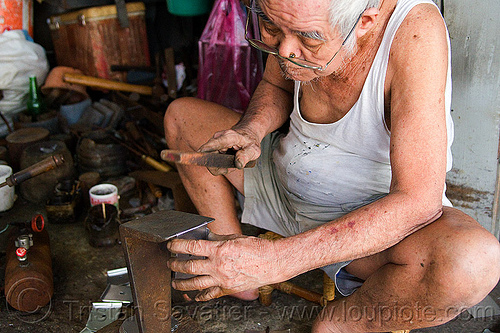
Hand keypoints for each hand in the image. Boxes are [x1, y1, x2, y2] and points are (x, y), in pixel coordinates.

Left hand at [167, 234, 285, 300]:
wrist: (272, 262)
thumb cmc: (256, 248)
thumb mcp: (234, 238)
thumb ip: (217, 239)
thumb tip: (204, 238)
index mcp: (219, 250)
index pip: (192, 247)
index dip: (178, 246)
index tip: (171, 246)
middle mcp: (218, 266)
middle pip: (189, 266)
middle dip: (175, 264)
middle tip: (170, 263)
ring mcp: (222, 279)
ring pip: (195, 283)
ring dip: (181, 283)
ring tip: (174, 281)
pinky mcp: (227, 289)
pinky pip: (209, 294)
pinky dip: (199, 295)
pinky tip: (194, 295)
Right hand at [198, 127, 260, 174]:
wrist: (247, 133)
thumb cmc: (250, 141)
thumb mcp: (254, 150)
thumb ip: (246, 156)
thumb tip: (238, 164)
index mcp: (229, 136)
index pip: (215, 143)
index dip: (207, 149)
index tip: (199, 155)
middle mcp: (218, 137)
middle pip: (209, 155)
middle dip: (219, 166)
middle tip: (233, 167)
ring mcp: (214, 141)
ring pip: (210, 159)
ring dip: (220, 165)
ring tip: (233, 163)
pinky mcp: (212, 146)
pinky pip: (211, 159)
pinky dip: (220, 164)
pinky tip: (229, 161)